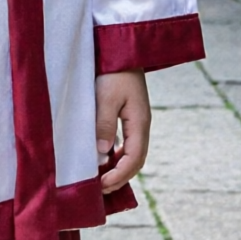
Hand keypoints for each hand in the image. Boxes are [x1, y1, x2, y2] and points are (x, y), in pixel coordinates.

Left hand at [95, 70, 149, 192]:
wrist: (121, 49)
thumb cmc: (113, 71)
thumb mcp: (106, 97)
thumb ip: (104, 124)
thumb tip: (102, 154)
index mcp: (139, 122)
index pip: (134, 158)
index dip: (119, 176)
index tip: (102, 185)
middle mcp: (141, 125)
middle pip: (135, 160)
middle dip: (119, 177)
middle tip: (99, 189)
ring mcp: (136, 121)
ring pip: (131, 153)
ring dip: (117, 168)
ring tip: (99, 179)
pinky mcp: (128, 116)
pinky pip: (125, 143)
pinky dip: (115, 156)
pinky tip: (102, 160)